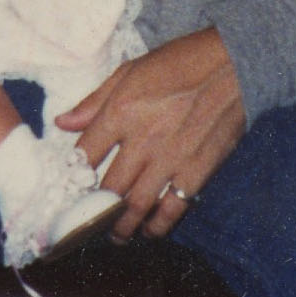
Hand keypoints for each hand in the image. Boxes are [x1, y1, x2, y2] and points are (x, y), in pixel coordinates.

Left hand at [56, 28, 244, 240]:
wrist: (233, 64)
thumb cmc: (179, 63)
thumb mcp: (130, 71)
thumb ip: (95, 101)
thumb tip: (62, 123)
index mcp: (121, 111)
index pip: (84, 156)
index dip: (73, 177)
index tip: (72, 188)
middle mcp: (142, 139)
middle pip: (107, 189)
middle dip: (94, 211)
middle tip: (89, 221)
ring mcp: (170, 159)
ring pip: (136, 206)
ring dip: (121, 227)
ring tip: (115, 233)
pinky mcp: (197, 171)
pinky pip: (172, 209)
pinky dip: (158, 226)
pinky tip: (149, 230)